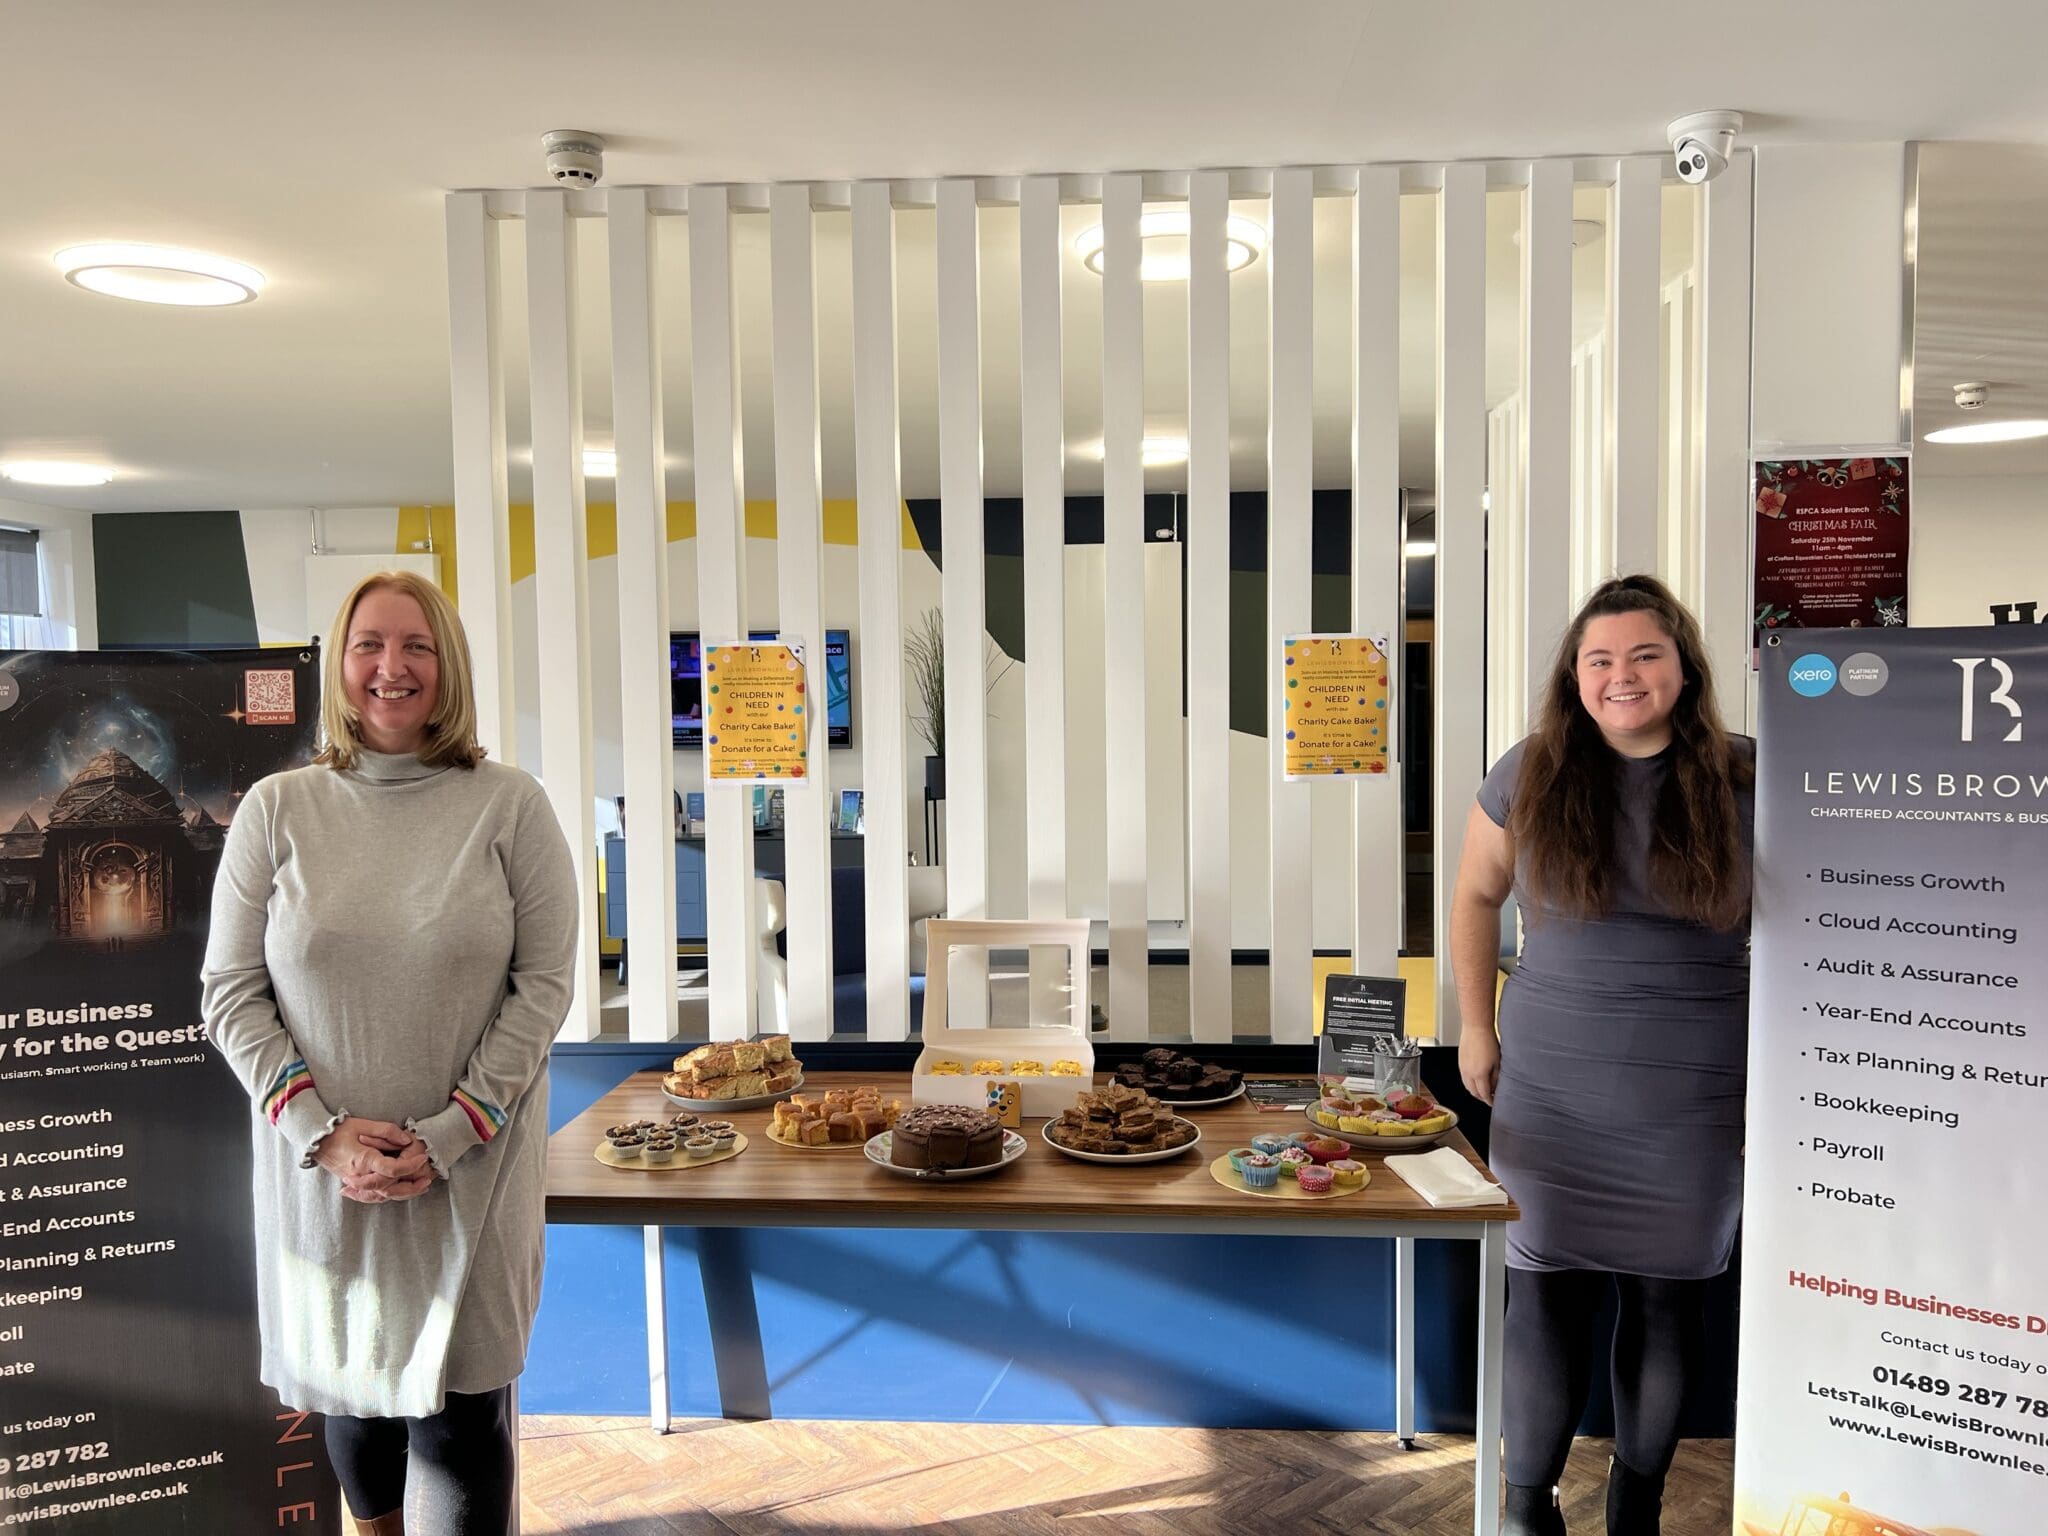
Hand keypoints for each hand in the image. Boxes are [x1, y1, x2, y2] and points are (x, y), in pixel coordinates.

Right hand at [315, 1117, 434, 1202]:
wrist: (314, 1140)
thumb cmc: (337, 1130)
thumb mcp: (363, 1124)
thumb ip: (386, 1131)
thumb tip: (406, 1140)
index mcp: (363, 1160)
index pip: (391, 1169)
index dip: (410, 1165)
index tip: (423, 1157)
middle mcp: (359, 1175)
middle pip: (389, 1188)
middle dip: (411, 1186)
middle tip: (427, 1179)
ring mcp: (354, 1182)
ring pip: (381, 1195)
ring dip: (402, 1193)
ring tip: (420, 1187)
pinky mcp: (352, 1183)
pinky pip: (371, 1196)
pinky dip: (386, 1196)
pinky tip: (398, 1192)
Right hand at [1459, 1028, 1500, 1106]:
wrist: (1476, 1027)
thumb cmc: (1488, 1041)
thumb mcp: (1498, 1062)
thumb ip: (1496, 1077)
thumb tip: (1496, 1086)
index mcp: (1479, 1075)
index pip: (1484, 1094)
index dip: (1490, 1101)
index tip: (1494, 1102)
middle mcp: (1468, 1073)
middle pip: (1474, 1093)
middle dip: (1482, 1097)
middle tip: (1490, 1097)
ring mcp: (1462, 1068)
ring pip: (1467, 1086)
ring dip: (1475, 1091)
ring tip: (1484, 1089)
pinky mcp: (1460, 1062)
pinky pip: (1464, 1078)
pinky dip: (1469, 1083)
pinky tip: (1476, 1078)